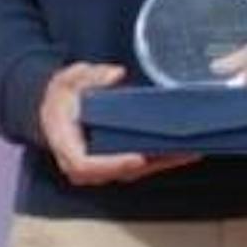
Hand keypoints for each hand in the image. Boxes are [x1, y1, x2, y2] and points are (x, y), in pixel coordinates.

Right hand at [40, 62, 195, 185]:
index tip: (137, 158)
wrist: (56, 112)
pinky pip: (141, 166)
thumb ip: (88, 75)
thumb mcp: (68, 80)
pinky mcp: (117, 163)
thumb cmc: (61, 99)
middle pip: (119, 172)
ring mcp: (102, 167)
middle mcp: (84, 164)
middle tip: (178, 152)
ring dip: (163, 163)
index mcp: (66, 146)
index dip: (112, 164)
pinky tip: (185, 151)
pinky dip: (163, 159)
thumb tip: (115, 74)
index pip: (85, 165)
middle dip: (150, 164)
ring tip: (189, 151)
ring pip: (134, 172)